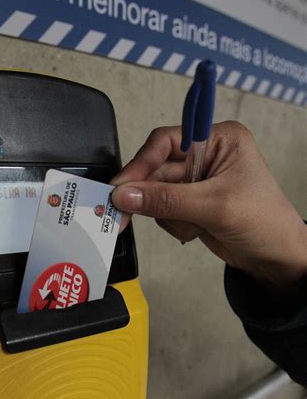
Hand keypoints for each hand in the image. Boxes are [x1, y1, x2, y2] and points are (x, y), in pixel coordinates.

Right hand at [111, 121, 306, 292]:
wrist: (277, 259)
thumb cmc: (265, 223)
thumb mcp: (215, 207)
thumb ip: (166, 200)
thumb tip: (125, 195)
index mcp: (218, 140)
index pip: (166, 141)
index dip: (141, 162)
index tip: (121, 186)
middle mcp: (205, 155)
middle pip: (156, 169)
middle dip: (148, 195)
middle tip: (123, 214)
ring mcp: (197, 181)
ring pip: (155, 194)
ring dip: (169, 215)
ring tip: (195, 226)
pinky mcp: (190, 204)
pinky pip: (163, 211)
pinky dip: (175, 225)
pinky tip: (197, 231)